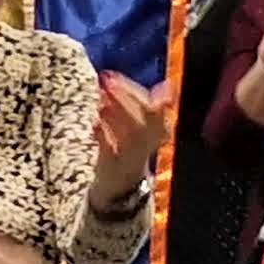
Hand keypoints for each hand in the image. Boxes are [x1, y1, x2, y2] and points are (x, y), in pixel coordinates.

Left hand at [88, 68, 164, 195]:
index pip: (153, 108)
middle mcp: (147, 145)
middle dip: (124, 97)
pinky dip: (103, 137)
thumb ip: (153, 108)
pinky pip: (110, 152)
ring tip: (100, 96)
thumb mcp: (145, 130)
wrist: (119, 187)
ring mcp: (130, 158)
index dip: (134, 91)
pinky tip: (95, 123)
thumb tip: (168, 85)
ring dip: (115, 113)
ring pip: (128, 134)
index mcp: (159, 133)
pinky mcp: (112, 168)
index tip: (115, 75)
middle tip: (106, 80)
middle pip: (143, 120)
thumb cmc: (131, 151)